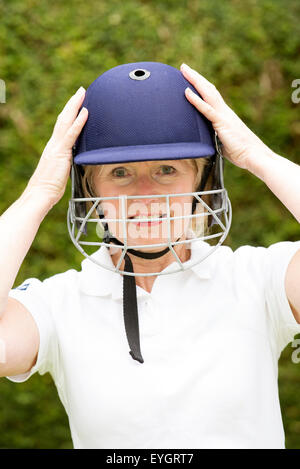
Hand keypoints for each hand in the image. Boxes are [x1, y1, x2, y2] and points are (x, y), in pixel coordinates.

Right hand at [25, 87, 87, 206]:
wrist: (40, 194)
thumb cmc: (50, 187)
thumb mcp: (61, 171)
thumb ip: (67, 162)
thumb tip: (76, 160)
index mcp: (55, 147)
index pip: (63, 125)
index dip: (70, 113)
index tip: (77, 103)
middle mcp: (54, 143)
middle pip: (63, 118)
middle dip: (73, 103)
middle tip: (81, 90)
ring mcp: (56, 147)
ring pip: (65, 121)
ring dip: (75, 106)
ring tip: (82, 93)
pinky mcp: (61, 153)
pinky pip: (71, 134)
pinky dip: (78, 122)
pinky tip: (85, 112)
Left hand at [180, 63, 273, 171]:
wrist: (254, 155)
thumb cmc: (240, 152)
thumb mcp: (223, 142)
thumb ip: (214, 137)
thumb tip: (204, 140)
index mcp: (224, 115)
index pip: (211, 96)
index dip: (201, 85)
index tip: (191, 77)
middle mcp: (224, 111)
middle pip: (208, 89)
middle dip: (195, 77)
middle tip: (184, 66)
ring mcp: (223, 115)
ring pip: (207, 93)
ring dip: (195, 80)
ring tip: (184, 70)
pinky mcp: (221, 123)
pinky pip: (207, 109)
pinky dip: (196, 100)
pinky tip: (186, 91)